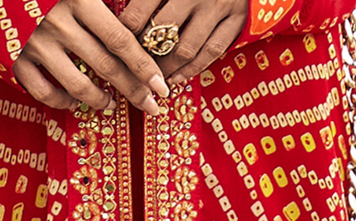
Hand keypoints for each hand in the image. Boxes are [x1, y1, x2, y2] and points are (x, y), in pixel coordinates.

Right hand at [14, 0, 170, 114]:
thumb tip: (140, 5)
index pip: (120, 40)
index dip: (143, 66)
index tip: (161, 86)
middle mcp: (58, 22)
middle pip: (105, 66)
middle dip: (132, 90)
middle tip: (150, 106)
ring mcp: (35, 43)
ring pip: (77, 84)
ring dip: (99, 99)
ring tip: (110, 104)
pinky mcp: (15, 58)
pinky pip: (43, 92)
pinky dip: (61, 101)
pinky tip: (74, 101)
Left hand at [119, 0, 248, 85]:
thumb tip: (122, 10)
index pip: (142, 8)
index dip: (127, 29)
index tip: (117, 39)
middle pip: (164, 32)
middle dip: (145, 54)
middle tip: (132, 65)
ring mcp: (220, 7)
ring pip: (187, 48)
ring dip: (166, 67)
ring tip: (152, 77)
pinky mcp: (238, 20)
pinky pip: (212, 52)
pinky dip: (192, 69)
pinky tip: (176, 78)